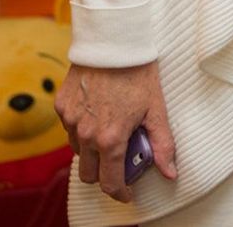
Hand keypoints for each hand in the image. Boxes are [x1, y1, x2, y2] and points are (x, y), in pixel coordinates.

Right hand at [55, 61, 176, 201]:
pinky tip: (97, 112)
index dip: (120, 192)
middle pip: (89, 174)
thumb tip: (170, 172)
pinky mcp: (61, 106)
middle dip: (104, 174)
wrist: (114, 40)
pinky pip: (69, 129)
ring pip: (78, 151)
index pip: (109, 182)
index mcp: (110, 138)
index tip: (127, 191)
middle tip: (120, 160)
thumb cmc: (138, 71)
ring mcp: (70, 120)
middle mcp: (85, 134)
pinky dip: (81, 129)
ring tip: (111, 129)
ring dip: (92, 150)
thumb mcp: (156, 107)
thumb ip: (162, 143)